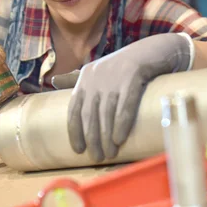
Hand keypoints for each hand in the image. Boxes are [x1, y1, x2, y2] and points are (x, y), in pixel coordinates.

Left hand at [55, 33, 193, 162]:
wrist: (153, 50)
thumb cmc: (124, 65)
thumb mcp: (98, 69)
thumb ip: (76, 78)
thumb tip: (53, 81)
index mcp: (86, 76)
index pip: (74, 108)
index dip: (75, 130)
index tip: (78, 150)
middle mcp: (97, 75)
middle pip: (90, 113)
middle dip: (92, 138)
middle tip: (97, 157)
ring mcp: (115, 76)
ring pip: (106, 112)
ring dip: (107, 136)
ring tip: (110, 154)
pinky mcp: (133, 75)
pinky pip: (125, 104)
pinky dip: (121, 123)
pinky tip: (120, 139)